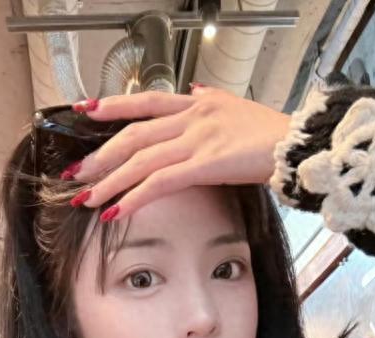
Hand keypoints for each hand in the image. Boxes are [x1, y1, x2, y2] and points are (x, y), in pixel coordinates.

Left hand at [69, 86, 289, 220]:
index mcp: (198, 103)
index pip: (146, 101)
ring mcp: (197, 140)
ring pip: (140, 160)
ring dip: (109, 181)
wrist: (299, 144)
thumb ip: (211, 99)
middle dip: (101, 155)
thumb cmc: (273, 134)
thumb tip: (194, 91)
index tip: (86, 109)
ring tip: (87, 198)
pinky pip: (159, 182)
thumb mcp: (237, 107)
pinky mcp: (205, 164)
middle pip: (134, 135)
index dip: (113, 105)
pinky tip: (116, 210)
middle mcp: (192, 117)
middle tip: (76, 172)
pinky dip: (133, 198)